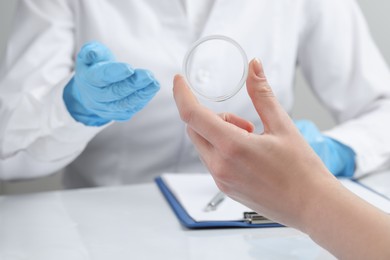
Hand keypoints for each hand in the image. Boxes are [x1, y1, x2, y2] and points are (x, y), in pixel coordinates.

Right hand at [63, 41, 159, 125]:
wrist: (91, 90)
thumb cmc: (94, 67)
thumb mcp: (88, 54)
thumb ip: (91, 51)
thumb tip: (93, 54)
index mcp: (88, 79)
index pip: (101, 77)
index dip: (116, 73)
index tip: (130, 68)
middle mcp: (95, 97)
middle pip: (115, 92)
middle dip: (133, 84)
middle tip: (148, 76)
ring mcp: (106, 109)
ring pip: (125, 103)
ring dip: (142, 93)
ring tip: (154, 83)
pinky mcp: (118, 115)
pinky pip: (131, 108)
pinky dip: (143, 99)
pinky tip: (152, 89)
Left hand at [173, 59, 389, 258]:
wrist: (312, 206)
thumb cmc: (302, 170)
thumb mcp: (282, 126)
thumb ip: (262, 94)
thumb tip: (254, 67)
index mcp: (232, 147)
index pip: (192, 115)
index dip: (182, 94)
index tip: (179, 81)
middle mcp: (220, 166)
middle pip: (195, 129)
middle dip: (212, 117)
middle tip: (244, 123)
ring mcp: (221, 180)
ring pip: (203, 145)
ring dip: (218, 134)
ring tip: (251, 139)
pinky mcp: (225, 188)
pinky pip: (212, 161)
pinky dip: (222, 149)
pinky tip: (248, 154)